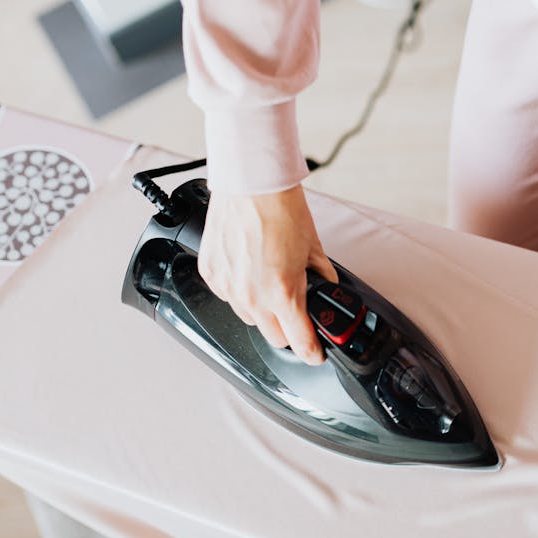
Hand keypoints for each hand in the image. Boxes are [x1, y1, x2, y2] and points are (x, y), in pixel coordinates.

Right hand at [197, 184, 338, 364]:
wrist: (251, 184)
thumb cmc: (281, 209)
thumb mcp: (314, 248)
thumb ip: (321, 276)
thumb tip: (326, 288)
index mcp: (283, 293)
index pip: (300, 342)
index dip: (312, 352)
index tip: (315, 353)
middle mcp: (252, 296)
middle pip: (273, 337)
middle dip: (287, 329)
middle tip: (294, 311)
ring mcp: (228, 287)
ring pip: (249, 318)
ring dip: (262, 310)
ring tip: (269, 281)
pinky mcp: (211, 274)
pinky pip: (227, 297)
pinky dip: (239, 290)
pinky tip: (249, 269)